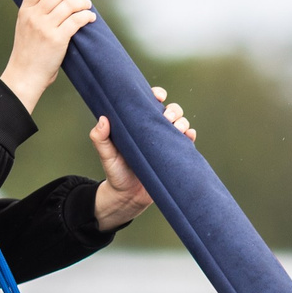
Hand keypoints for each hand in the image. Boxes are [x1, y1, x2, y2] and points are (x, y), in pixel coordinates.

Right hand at [0, 0, 97, 113]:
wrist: (24, 75)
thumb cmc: (28, 53)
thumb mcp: (25, 27)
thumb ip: (37, 12)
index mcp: (25, 10)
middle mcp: (34, 16)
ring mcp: (45, 28)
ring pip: (70, 4)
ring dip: (83, 2)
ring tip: (87, 6)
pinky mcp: (57, 39)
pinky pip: (77, 20)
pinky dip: (87, 16)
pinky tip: (90, 18)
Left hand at [90, 89, 195, 230]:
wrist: (127, 197)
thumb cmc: (115, 173)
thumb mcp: (105, 155)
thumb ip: (100, 138)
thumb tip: (103, 119)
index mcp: (139, 124)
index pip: (151, 103)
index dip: (157, 95)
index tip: (158, 96)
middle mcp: (154, 130)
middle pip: (172, 111)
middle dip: (174, 110)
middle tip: (166, 117)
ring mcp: (166, 143)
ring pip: (182, 124)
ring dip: (183, 122)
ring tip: (176, 128)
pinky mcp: (174, 156)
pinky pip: (187, 143)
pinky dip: (191, 136)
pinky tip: (188, 136)